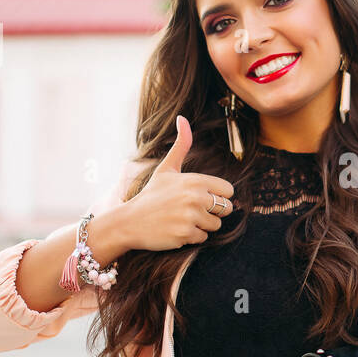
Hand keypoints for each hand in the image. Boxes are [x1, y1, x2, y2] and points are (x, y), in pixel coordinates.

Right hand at [122, 114, 236, 251]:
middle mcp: (195, 197)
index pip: (228, 191)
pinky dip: (191, 236)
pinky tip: (175, 229)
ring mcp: (191, 217)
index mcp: (195, 180)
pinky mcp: (185, 234)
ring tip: (181, 219)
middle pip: (226, 209)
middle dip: (212, 212)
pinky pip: (203, 238)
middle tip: (191, 210)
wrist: (129, 221)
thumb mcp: (166, 168)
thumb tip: (182, 118)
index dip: (217, 196)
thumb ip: (181, 145)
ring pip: (215, 225)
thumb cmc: (151, 194)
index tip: (201, 198)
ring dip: (201, 225)